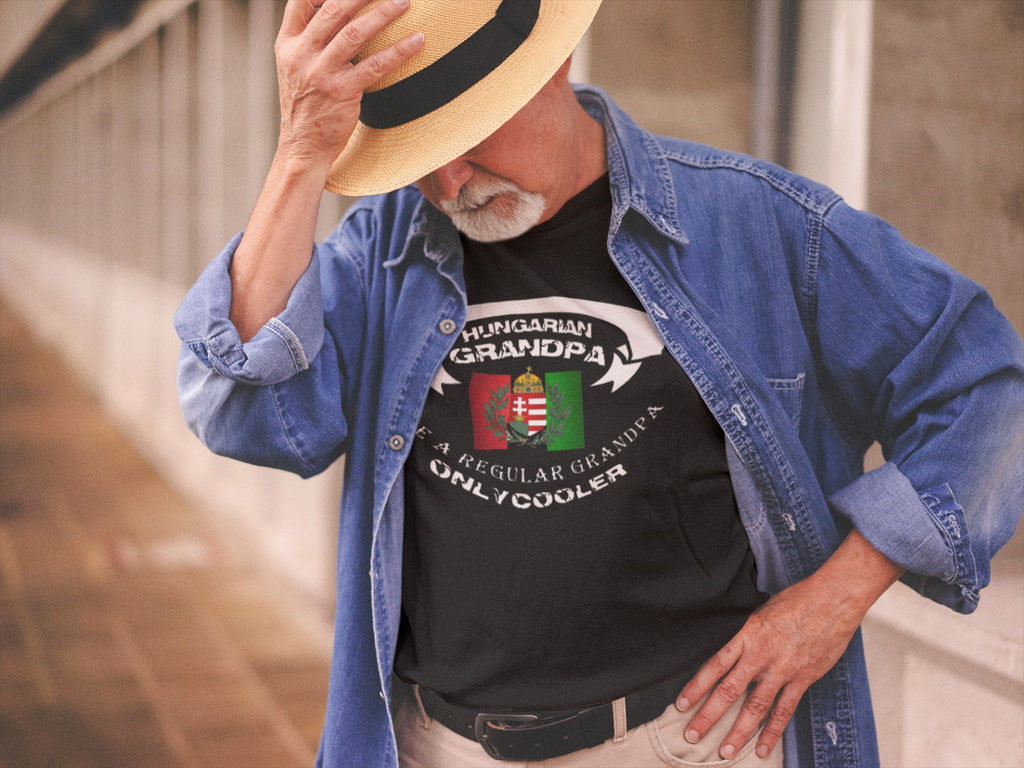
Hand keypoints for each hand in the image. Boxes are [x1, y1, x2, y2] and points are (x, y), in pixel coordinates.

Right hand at [274, 0, 423, 167]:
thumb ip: (311, 42)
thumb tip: (340, 15)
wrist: (303, 147)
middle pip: (333, 10)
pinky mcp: (342, 93)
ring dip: (383, 13)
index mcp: (287, 45)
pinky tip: (417, 41)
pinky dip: (398, 50)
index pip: (299, 2)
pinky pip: (375, 65)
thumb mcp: (296, 69)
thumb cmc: (306, 105)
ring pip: (354, 33)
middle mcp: (301, 55)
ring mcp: (321, 73)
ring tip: (405, 2)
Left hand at [675, 530, 903, 759]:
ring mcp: (782, 670)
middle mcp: (760, 656)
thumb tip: (735, 651)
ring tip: (724, 752)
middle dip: (708, 716)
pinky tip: (762, 748)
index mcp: (747, 635)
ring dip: (738, 732)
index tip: (681, 704)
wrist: (833, 600)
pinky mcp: (802, 679)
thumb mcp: (761, 612)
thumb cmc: (797, 600)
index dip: (696, 687)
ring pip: (755, 707)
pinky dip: (772, 731)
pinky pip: (784, 710)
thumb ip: (747, 635)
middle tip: (692, 735)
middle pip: (728, 691)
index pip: (714, 666)